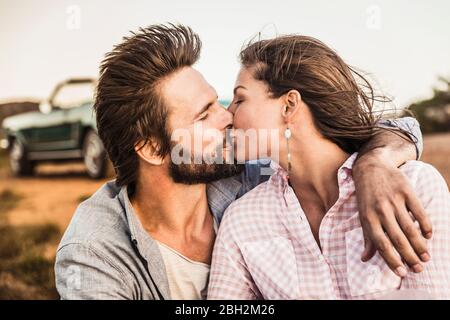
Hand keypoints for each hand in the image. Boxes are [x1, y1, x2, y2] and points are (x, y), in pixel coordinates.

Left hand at [353, 153, 432, 276]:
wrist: (371, 167)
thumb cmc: (366, 196)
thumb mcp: (363, 215)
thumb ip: (367, 237)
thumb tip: (365, 259)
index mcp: (368, 218)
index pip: (381, 244)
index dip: (391, 260)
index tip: (402, 273)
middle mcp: (381, 210)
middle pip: (397, 238)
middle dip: (409, 256)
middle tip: (418, 269)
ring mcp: (394, 200)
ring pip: (410, 228)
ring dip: (419, 245)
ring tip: (426, 257)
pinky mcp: (406, 190)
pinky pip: (419, 211)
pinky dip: (425, 225)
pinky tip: (429, 235)